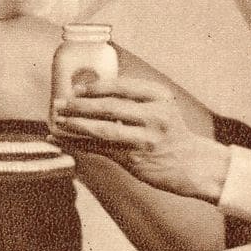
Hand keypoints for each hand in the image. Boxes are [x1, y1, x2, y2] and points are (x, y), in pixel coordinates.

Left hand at [52, 76, 231, 201]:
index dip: (96, 86)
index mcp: (160, 97)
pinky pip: (100, 149)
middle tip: (60, 102)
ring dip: (76, 123)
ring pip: (102, 129)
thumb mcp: (161, 106)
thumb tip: (92, 91)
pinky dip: (78, 144)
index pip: (122, 86)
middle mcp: (155, 116)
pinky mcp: (134, 159)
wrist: (191, 163)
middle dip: (80, 104)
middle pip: (109, 107)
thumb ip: (135, 98)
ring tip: (59, 119)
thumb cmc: (169, 132)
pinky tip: (62, 140)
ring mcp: (145, 139)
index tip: (77, 88)